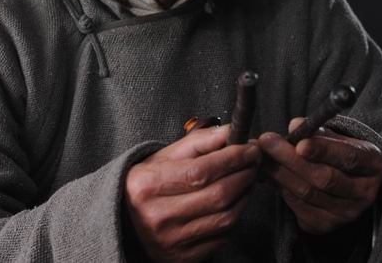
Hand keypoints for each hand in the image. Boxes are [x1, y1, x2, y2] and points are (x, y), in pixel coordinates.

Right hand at [124, 125, 261, 262]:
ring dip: (245, 195)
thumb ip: (198, 142)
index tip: (250, 148)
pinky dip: (236, 216)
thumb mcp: (165, 157)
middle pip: (217, 194)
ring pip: (225, 217)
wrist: (127, 221)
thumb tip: (230, 132)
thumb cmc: (149, 183)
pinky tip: (236, 201)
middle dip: (244, 174)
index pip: (201, 170)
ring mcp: (172, 240)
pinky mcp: (185, 256)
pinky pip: (223, 236)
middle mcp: (158, 216)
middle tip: (254, 161)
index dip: (232, 158)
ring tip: (248, 178)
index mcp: (148, 185)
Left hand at [258, 119, 381, 234]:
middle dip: (290, 159)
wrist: (352, 182)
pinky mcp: (328, 225)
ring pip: (307, 194)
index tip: (298, 142)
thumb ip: (317, 131)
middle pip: (323, 178)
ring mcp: (347, 213)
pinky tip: (271, 176)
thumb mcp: (338, 137)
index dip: (322, 150)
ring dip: (279, 174)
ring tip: (262, 157)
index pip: (348, 157)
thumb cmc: (342, 152)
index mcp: (373, 164)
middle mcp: (365, 192)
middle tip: (266, 142)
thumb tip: (295, 125)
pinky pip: (299, 208)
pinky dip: (282, 190)